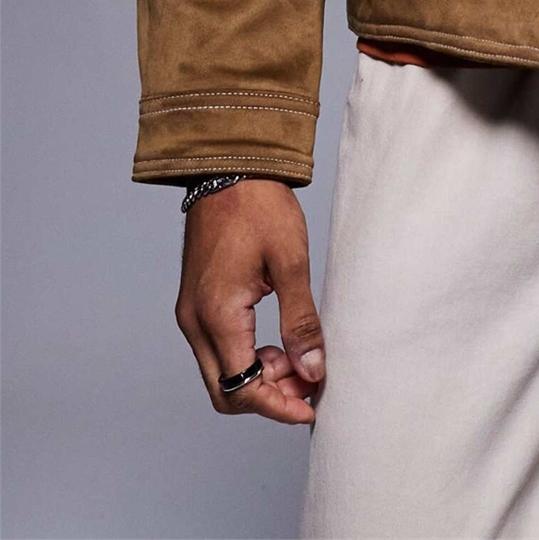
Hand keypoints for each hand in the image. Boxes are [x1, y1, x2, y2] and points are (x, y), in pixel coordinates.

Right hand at [175, 178, 324, 424]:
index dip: (277, 406)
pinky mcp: (195, 302)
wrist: (229, 166)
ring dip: (256, 377)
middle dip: (267, 397)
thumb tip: (312, 369)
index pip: (242, 388)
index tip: (311, 406)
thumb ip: (301, 320)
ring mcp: (190, 312)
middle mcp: (194, 321)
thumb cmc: (260, 206)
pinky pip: (215, 349)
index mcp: (217, 315)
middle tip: (307, 383)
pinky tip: (275, 343)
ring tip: (297, 360)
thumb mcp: (290, 261)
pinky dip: (245, 357)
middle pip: (224, 390)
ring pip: (219, 372)